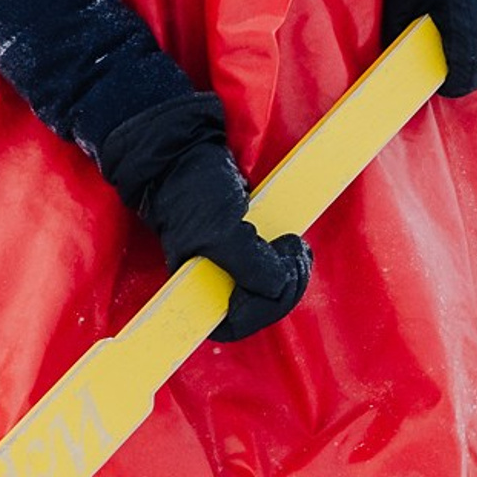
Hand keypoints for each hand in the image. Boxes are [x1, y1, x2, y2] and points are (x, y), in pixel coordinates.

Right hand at [97, 93, 311, 342]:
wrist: (183, 153)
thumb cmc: (191, 191)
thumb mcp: (218, 231)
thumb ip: (249, 266)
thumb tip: (278, 285)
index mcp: (197, 291)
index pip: (238, 323)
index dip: (264, 306)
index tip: (277, 272)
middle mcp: (214, 285)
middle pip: (262, 309)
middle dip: (286, 282)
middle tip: (293, 249)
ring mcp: (230, 269)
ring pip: (272, 292)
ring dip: (290, 271)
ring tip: (291, 243)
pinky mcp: (245, 251)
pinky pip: (275, 272)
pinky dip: (288, 260)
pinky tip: (288, 242)